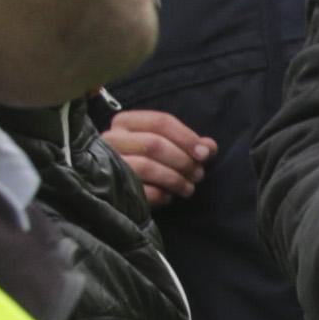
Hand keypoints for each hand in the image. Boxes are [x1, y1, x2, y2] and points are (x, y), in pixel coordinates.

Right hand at [101, 109, 215, 205]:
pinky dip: (160, 195)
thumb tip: (210, 147)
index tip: (204, 154)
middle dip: (182, 161)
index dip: (186, 138)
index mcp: (126, 121)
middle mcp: (112, 138)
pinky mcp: (110, 186)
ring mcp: (108, 162)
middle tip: (198, 174)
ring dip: (175, 179)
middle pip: (154, 144)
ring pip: (147, 167)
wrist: (117, 187)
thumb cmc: (148, 161)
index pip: (160, 122)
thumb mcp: (167, 147)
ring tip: (189, 188)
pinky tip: (169, 197)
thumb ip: (189, 144)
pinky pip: (140, 190)